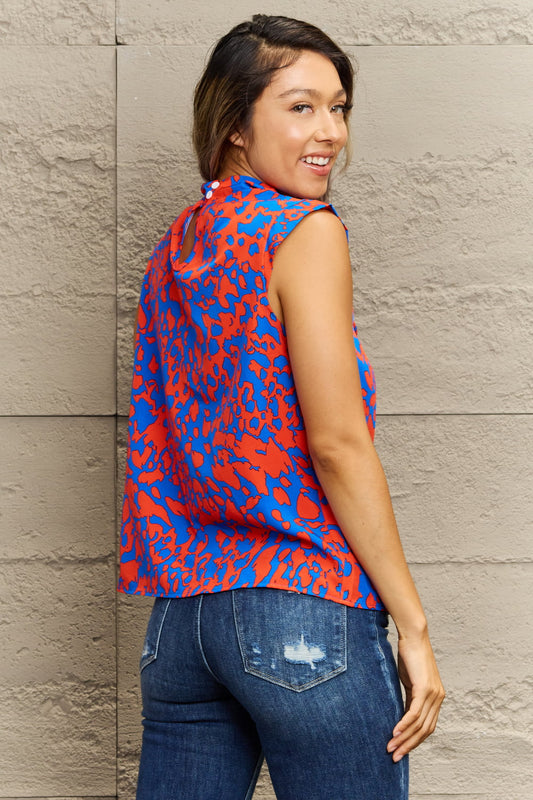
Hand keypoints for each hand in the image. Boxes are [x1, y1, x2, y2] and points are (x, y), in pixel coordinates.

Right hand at [387, 632, 444, 761]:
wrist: (413, 636)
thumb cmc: (409, 656)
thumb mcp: (410, 682)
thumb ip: (410, 699)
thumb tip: (403, 717)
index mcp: (437, 698)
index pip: (427, 727)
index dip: (415, 741)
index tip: (401, 751)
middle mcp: (439, 698)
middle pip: (425, 730)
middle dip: (409, 746)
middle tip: (395, 757)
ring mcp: (433, 693)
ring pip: (419, 724)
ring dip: (404, 738)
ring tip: (390, 748)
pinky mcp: (424, 688)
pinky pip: (414, 712)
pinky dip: (404, 725)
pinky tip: (394, 733)